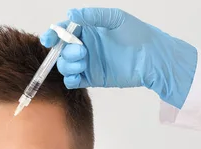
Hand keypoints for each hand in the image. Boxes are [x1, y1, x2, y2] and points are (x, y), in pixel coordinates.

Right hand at [41, 7, 197, 108]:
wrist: (152, 58)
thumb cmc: (137, 34)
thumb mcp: (115, 18)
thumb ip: (93, 16)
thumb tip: (71, 14)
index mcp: (87, 30)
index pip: (63, 32)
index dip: (52, 35)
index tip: (48, 40)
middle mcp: (85, 46)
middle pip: (61, 51)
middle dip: (65, 52)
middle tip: (82, 52)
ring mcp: (88, 63)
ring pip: (65, 66)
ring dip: (68, 65)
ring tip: (83, 62)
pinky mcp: (93, 78)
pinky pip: (74, 81)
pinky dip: (71, 80)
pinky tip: (78, 77)